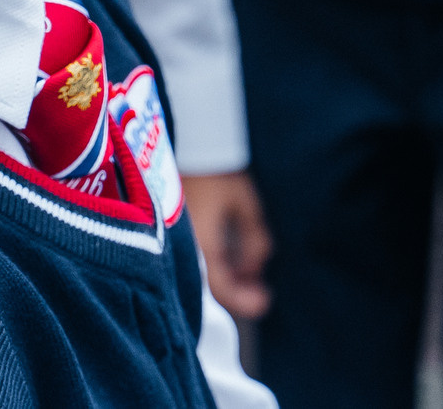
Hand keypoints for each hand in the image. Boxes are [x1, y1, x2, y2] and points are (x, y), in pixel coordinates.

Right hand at [182, 170, 272, 319]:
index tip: (264, 302)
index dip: (243, 300)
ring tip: (250, 271)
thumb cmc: (217, 172)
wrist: (190, 142)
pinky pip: (198, 255)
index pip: (221, 289)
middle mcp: (186, 247)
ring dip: (228, 275)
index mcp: (202, 246)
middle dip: (237, 290)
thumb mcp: (244, 205)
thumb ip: (254, 239)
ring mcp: (180, 238)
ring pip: (204, 271)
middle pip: (210, 284)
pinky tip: (232, 255)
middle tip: (260, 292)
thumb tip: (257, 264)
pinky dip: (218, 261)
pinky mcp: (177, 227)